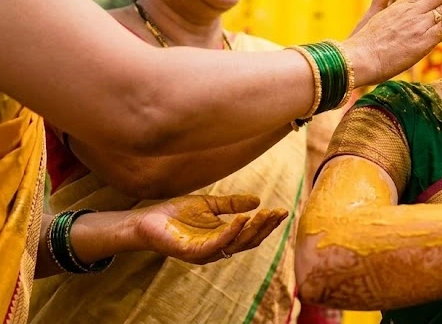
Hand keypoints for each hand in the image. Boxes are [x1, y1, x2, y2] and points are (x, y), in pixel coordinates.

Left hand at [132, 194, 287, 264]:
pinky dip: (232, 231)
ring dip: (254, 229)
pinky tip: (242, 218)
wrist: (147, 220)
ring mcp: (206, 252)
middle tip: (279, 212)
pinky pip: (218, 243)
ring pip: (237, 244)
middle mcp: (217, 248)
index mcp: (222, 238)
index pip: (250, 234)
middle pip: (249, 241)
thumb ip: (232, 204)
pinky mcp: (193, 252)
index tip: (282, 211)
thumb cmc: (175, 214)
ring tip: (266, 213)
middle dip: (266, 227)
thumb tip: (257, 201)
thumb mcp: (209, 205)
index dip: (267, 224)